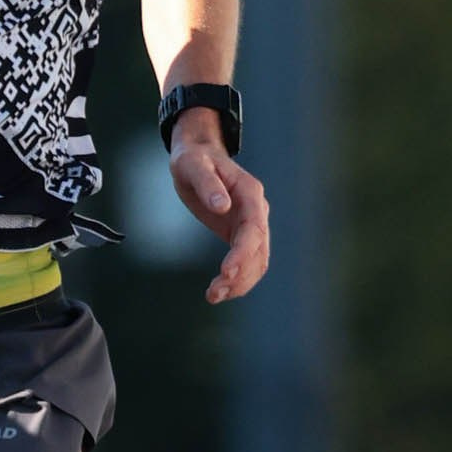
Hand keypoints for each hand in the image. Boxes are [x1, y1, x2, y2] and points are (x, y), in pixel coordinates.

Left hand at [169, 117, 270, 304]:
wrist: (197, 155)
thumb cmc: (194, 159)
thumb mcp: (193, 165)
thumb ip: (208, 184)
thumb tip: (223, 207)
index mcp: (249, 193)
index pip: (253, 230)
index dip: (242, 254)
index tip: (226, 272)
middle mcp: (256, 211)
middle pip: (258, 251)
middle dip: (240, 276)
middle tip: (214, 293)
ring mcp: (251, 224)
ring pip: (256, 261)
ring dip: (240, 283)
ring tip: (213, 296)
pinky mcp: (240, 234)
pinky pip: (246, 261)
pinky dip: (237, 279)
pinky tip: (221, 290)